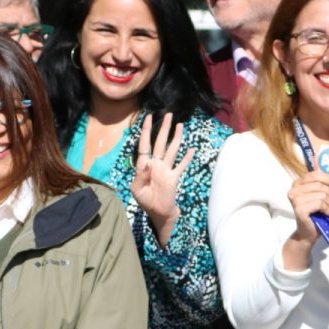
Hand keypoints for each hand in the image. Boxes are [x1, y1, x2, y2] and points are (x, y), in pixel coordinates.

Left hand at [130, 113, 195, 245]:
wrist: (159, 214)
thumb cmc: (146, 202)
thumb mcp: (137, 191)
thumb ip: (140, 176)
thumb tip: (147, 163)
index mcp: (144, 165)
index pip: (145, 144)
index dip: (146, 131)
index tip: (149, 117)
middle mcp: (156, 164)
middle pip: (160, 142)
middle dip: (163, 128)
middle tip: (168, 114)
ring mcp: (166, 170)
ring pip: (172, 150)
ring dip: (176, 138)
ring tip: (180, 125)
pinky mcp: (174, 177)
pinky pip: (181, 165)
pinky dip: (186, 157)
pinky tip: (191, 149)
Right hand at [282, 167, 328, 270]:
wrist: (307, 233)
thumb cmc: (314, 215)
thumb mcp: (317, 196)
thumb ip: (321, 186)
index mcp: (297, 184)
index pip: (314, 174)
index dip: (328, 178)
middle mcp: (294, 190)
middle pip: (319, 184)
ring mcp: (295, 199)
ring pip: (321, 195)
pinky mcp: (300, 209)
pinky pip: (319, 203)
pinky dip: (327, 209)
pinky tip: (328, 214)